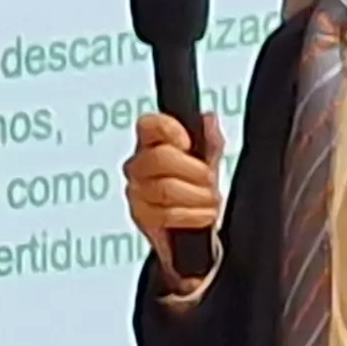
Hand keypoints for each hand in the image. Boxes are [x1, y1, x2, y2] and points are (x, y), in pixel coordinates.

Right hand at [125, 110, 225, 271]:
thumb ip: (209, 139)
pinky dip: (192, 215)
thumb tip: (208, 119)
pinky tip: (203, 215)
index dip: (169, 130)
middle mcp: (139, 165)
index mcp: (151, 142)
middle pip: (159, 158)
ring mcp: (136, 191)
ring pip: (166, 188)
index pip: (148, 124)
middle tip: (210, 179)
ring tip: (210, 200)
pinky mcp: (141, 217)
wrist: (195, 227)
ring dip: (197, 195)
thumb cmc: (197, 187)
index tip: (188, 143)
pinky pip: (167, 214)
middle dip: (194, 170)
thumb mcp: (209, 159)